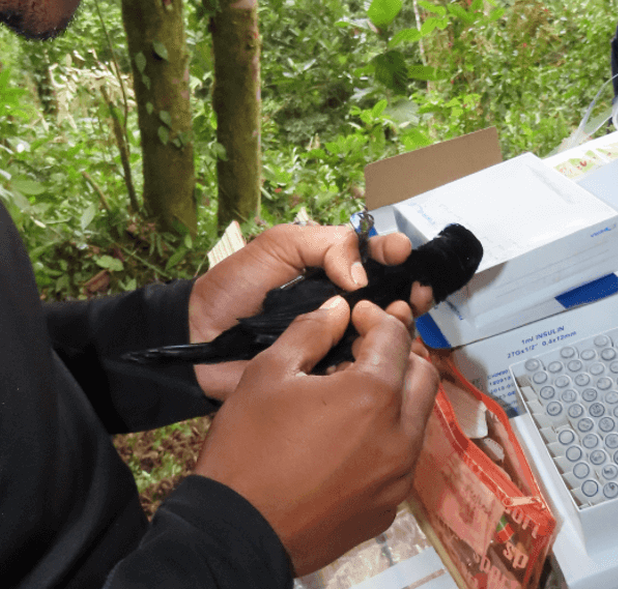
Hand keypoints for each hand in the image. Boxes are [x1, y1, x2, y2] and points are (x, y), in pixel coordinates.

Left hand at [189, 223, 424, 400]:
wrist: (201, 338)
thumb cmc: (236, 286)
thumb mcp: (280, 246)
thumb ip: (326, 246)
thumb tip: (363, 276)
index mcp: (328, 268)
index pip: (372, 256)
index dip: (391, 253)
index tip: (401, 253)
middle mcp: (339, 302)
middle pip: (388, 293)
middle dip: (408, 287)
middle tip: (416, 290)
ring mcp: (336, 338)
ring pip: (383, 329)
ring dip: (401, 320)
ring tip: (406, 314)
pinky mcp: (329, 372)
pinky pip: (364, 364)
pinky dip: (383, 358)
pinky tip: (395, 351)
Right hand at [193, 295, 439, 574]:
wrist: (235, 533)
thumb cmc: (247, 450)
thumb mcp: (268, 373)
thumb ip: (311, 332)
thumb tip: (337, 310)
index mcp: (373, 396)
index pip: (396, 337)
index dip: (374, 317)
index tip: (354, 318)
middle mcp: (399, 438)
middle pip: (422, 376)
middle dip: (397, 354)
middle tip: (360, 351)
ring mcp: (397, 479)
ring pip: (416, 420)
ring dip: (394, 397)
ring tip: (349, 396)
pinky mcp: (386, 509)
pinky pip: (399, 460)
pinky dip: (383, 439)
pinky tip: (344, 440)